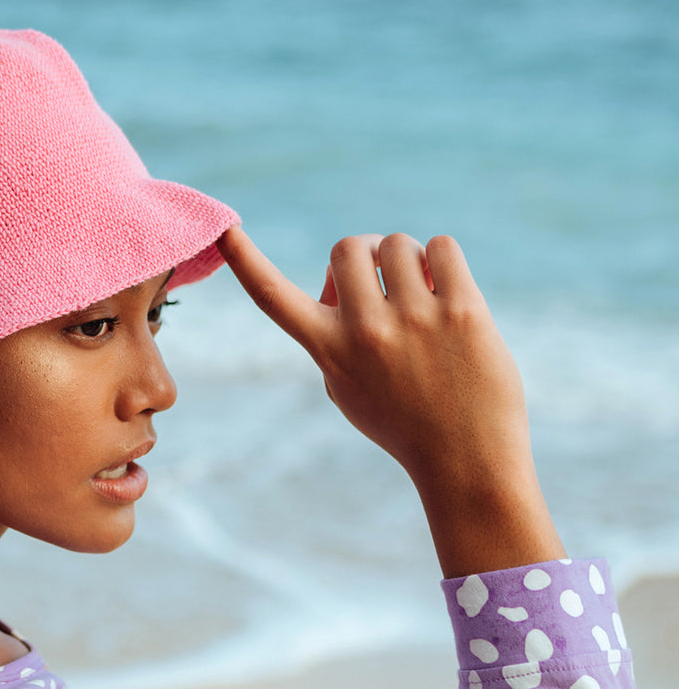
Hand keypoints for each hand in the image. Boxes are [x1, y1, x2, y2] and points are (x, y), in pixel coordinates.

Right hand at [216, 226, 565, 577]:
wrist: (465, 458)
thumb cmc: (402, 422)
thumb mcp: (347, 388)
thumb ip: (334, 335)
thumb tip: (349, 276)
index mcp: (328, 350)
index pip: (274, 297)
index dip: (244, 261)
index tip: (224, 230)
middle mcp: (365, 330)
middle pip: (349, 246)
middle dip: (365, 256)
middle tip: (383, 285)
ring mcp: (415, 318)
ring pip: (398, 242)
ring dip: (407, 260)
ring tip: (422, 295)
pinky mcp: (462, 310)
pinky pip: (442, 246)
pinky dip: (442, 260)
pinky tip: (449, 294)